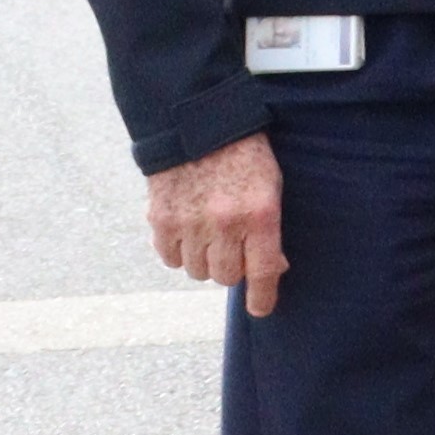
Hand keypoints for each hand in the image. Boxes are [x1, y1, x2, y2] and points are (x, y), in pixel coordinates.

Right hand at [147, 133, 288, 313]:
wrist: (197, 126)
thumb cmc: (244, 157)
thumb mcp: (271, 187)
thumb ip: (270, 230)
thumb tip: (272, 269)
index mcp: (260, 213)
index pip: (263, 270)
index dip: (263, 297)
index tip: (260, 309)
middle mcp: (225, 222)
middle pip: (227, 276)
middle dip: (232, 268)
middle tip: (232, 248)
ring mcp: (190, 223)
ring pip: (197, 271)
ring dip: (205, 261)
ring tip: (209, 235)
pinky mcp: (161, 219)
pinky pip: (170, 259)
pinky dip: (179, 252)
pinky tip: (187, 231)